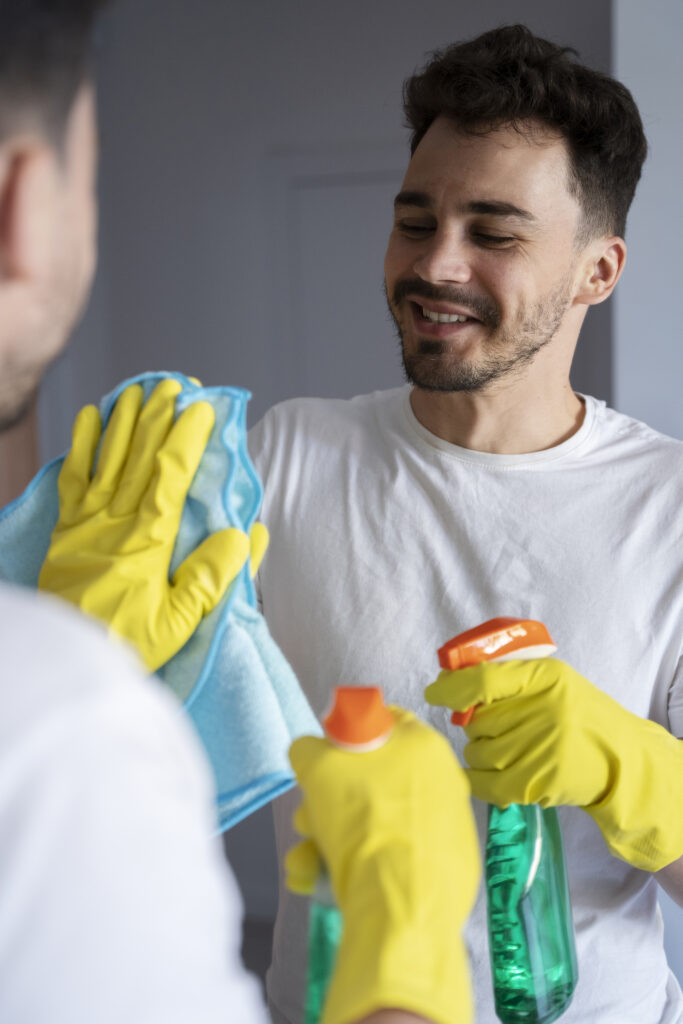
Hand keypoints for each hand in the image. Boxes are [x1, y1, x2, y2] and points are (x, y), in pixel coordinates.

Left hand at [39, 380, 262, 671]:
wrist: (67, 662)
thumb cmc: (127, 644)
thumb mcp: (178, 623)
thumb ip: (208, 579)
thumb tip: (240, 535)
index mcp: (147, 541)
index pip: (169, 475)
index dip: (186, 438)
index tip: (201, 408)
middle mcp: (115, 522)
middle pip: (139, 458)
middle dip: (158, 418)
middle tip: (173, 385)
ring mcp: (87, 523)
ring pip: (108, 460)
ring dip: (124, 422)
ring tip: (137, 389)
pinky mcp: (67, 531)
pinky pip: (74, 480)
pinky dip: (82, 447)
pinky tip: (90, 419)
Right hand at [287, 708, 479, 1023]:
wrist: (402, 909)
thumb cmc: (363, 820)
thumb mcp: (318, 766)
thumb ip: (311, 749)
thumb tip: (313, 751)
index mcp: (423, 745)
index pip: (381, 722)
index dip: (343, 738)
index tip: (320, 764)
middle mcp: (442, 781)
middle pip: (370, 779)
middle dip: (326, 801)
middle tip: (307, 822)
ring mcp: (445, 827)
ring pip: (372, 822)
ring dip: (327, 840)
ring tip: (306, 864)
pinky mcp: (443, 869)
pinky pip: (390, 856)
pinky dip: (356, 866)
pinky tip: (322, 882)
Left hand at [425, 658, 682, 870]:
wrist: (622, 760)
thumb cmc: (579, 715)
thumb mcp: (553, 681)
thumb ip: (508, 679)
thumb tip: (448, 683)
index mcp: (546, 676)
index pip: (483, 680)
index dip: (452, 688)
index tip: (434, 692)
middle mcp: (542, 710)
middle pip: (477, 720)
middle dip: (475, 725)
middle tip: (496, 728)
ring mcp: (539, 749)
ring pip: (476, 751)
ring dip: (480, 751)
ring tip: (506, 749)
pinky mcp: (535, 784)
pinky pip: (482, 783)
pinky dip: (475, 778)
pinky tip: (485, 774)